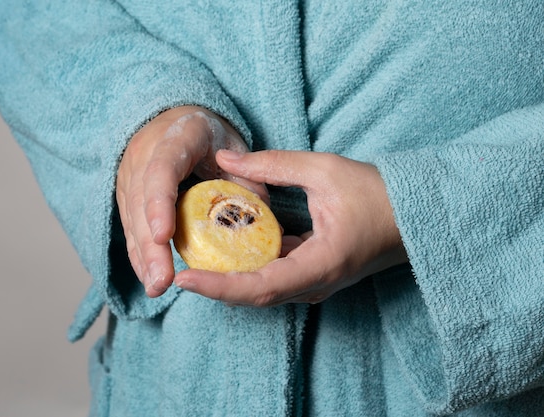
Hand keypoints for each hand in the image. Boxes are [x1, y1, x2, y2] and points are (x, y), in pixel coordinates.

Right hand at [116, 106, 264, 297]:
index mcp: (173, 138)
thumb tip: (266, 221)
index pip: (161, 171)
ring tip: (156, 287)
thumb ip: (248, 178)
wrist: (174, 117)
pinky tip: (150, 277)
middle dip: (150, 246)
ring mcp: (130, 176)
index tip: (165, 235)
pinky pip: (131, 226)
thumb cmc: (210, 135)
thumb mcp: (234, 146)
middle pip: (140, 204)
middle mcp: (143, 156)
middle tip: (162, 280)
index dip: (160, 204)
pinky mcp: (126, 194)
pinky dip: (140, 253)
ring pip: (131, 220)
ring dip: (143, 257)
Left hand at [175, 149, 407, 305]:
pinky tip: (224, 252)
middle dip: (212, 286)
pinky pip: (272, 281)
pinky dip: (244, 271)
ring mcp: (314, 285)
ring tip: (192, 261)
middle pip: (254, 297)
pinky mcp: (312, 277)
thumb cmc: (375, 193)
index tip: (184, 277)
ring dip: (225, 281)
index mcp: (320, 263)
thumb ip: (271, 165)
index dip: (218, 286)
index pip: (260, 286)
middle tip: (176, 267)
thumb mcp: (323, 169)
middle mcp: (315, 285)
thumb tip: (224, 159)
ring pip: (261, 293)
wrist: (410, 216)